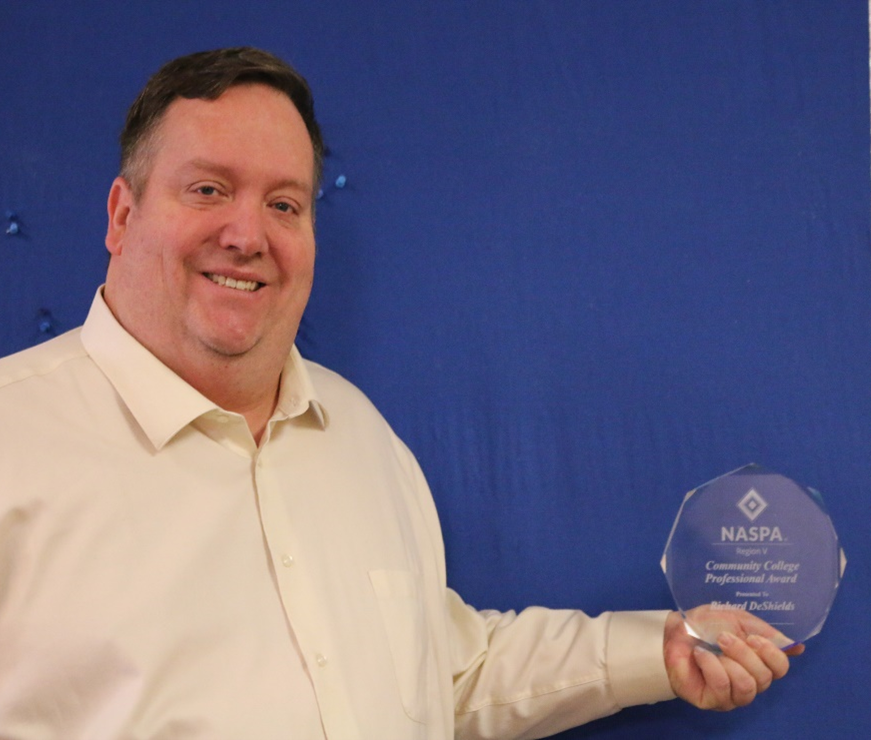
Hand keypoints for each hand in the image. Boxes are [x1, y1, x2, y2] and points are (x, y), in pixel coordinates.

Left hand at [663, 608, 804, 710]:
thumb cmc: (704, 624)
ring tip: (712, 647)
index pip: (780, 668)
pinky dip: (711, 666)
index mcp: (758, 661)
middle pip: (764, 677)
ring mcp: (732, 694)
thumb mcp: (736, 618)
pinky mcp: (713, 701)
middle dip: (743, 653)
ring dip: (729, 661)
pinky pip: (722, 687)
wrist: (672, 631)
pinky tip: (700, 656)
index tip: (754, 638)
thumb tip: (797, 647)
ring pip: (747, 686)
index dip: (772, 654)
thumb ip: (764, 631)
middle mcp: (750, 681)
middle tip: (723, 637)